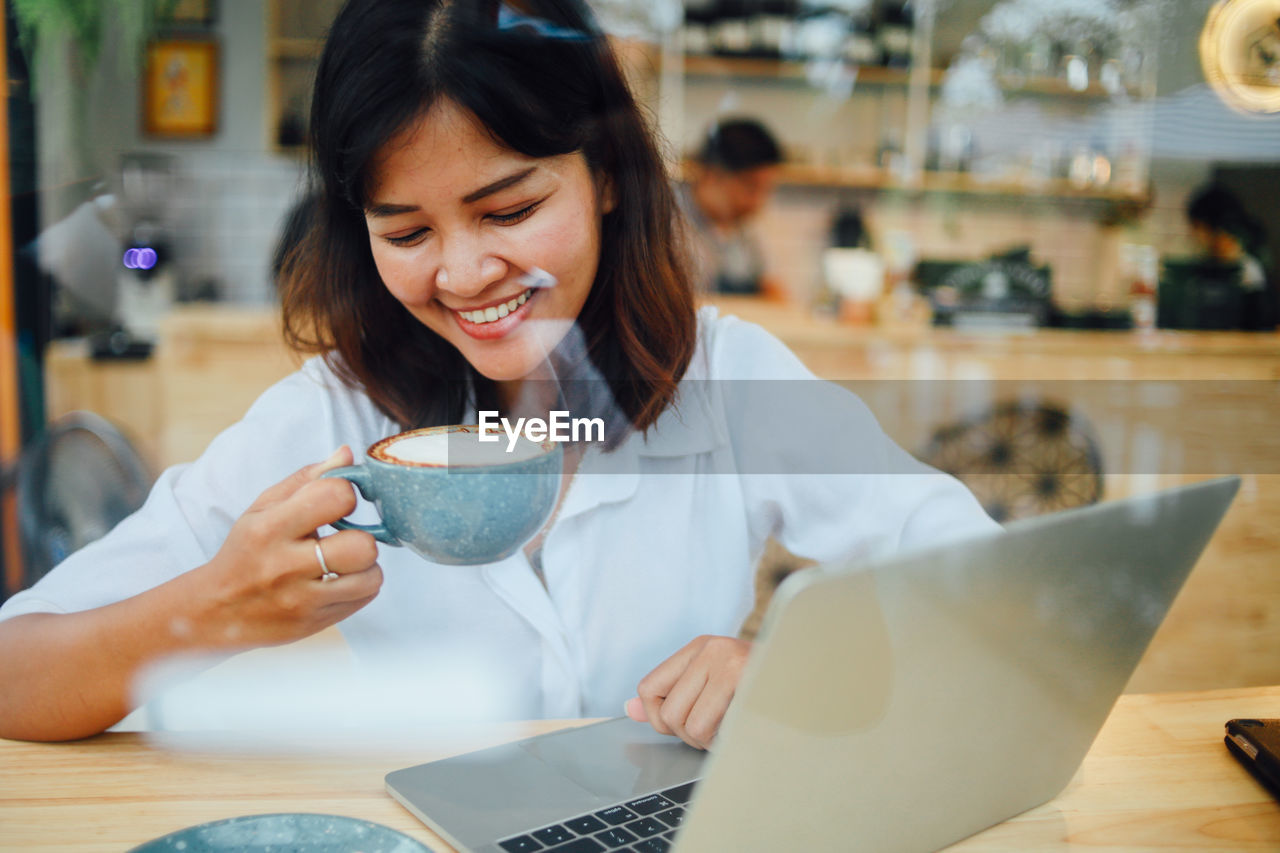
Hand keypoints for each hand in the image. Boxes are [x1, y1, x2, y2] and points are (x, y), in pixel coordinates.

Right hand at [195, 446, 382, 649]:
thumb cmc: (246, 551)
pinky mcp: (314, 623)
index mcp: (270, 528)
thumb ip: (307, 479)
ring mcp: (301, 600)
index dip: (345, 495)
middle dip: (362, 538)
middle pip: (362, 546)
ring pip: (370, 577)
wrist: (214, 610)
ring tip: (345, 562)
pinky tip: (340, 580)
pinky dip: (361, 586)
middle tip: (345, 539)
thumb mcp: (264, 508)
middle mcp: (286, 566)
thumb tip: (347, 454)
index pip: (336, 496)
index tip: (336, 504)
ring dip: (366, 566)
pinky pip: (365, 599)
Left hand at [625, 635, 751, 749]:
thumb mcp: (715, 681)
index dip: (658, 718)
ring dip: (711, 742)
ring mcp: (731, 664)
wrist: (818, 680)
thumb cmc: (763, 686)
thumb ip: (671, 694)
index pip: (649, 688)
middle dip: (689, 736)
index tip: (684, 723)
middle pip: (670, 713)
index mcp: (700, 647)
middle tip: (714, 733)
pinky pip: (721, 731)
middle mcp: (713, 649)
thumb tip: (629, 709)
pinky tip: (743, 731)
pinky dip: (728, 742)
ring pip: (693, 727)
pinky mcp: (749, 684)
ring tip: (730, 731)